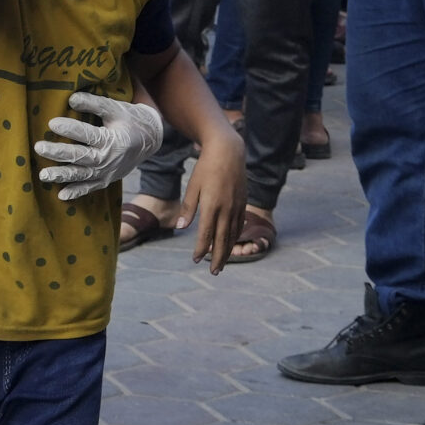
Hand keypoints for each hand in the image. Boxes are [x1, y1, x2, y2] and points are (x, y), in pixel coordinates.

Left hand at [34, 92, 163, 200]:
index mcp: (113, 140)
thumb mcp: (116, 108)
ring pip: (82, 175)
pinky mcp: (106, 180)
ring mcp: (107, 172)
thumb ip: (95, 104)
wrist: (150, 140)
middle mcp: (109, 159)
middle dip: (59, 153)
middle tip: (39, 147)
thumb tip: (71, 98)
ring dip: (62, 176)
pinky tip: (61, 196)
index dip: (71, 129)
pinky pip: (90, 188)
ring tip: (43, 175)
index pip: (89, 135)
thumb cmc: (129, 120)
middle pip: (81, 157)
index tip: (52, 123)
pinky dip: (77, 193)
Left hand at [181, 134, 247, 275]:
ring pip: (233, 235)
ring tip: (222, 263)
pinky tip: (231, 243)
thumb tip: (182, 227)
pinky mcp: (242, 203)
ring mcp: (237, 207)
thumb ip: (188, 208)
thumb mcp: (193, 186)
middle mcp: (227, 209)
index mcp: (212, 206)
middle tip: (214, 272)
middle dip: (217, 257)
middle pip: (222, 239)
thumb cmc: (206, 168)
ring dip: (227, 250)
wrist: (228, 152)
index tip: (195, 260)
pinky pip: (240, 225)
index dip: (200, 249)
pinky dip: (235, 237)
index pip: (206, 234)